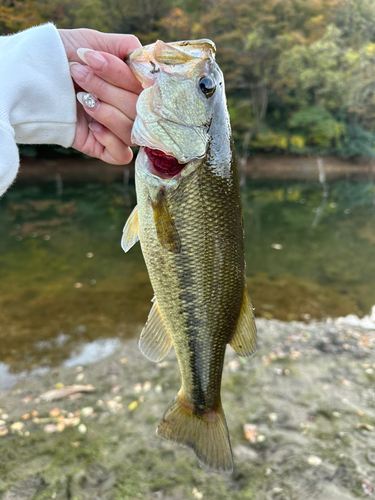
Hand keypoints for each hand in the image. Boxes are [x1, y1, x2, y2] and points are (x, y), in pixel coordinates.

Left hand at [58, 29, 142, 164]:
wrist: (32, 76)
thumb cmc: (63, 56)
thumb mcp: (94, 42)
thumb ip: (127, 48)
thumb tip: (148, 62)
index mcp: (133, 85)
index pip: (147, 89)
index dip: (123, 76)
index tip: (95, 60)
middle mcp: (129, 109)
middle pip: (139, 110)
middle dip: (106, 89)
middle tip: (77, 73)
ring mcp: (116, 130)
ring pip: (132, 131)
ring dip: (106, 112)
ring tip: (81, 98)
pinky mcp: (103, 148)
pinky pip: (122, 155)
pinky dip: (110, 140)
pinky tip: (92, 127)